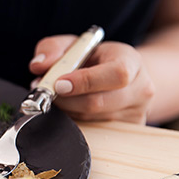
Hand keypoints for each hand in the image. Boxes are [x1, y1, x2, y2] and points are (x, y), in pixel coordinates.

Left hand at [29, 35, 154, 123]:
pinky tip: (71, 109)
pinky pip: (93, 132)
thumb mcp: (74, 45)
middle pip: (98, 103)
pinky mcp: (128, 131)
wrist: (120, 76)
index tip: (58, 84)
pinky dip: (75, 122)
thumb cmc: (95, 59)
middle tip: (47, 93)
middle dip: (65, 100)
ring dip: (67, 111)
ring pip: (91, 120)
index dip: (85, 81)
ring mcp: (136, 113)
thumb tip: (38, 66)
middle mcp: (140, 89)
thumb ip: (53, 48)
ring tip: (58, 97)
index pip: (116, 74)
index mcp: (131, 61)